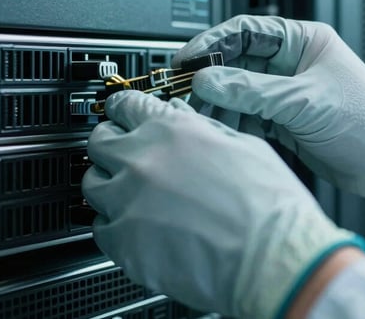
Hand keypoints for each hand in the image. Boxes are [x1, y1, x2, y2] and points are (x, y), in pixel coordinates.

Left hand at [82, 91, 364, 317]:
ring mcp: (128, 200)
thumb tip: (182, 119)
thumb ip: (202, 129)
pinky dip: (112, 226)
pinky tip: (133, 229)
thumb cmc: (270, 207)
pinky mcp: (123, 241)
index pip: (125, 105)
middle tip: (122, 156)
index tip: (119, 115)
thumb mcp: (244, 145)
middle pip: (99, 141)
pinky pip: (99, 228)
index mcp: (173, 130)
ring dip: (107, 185)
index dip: (121, 109)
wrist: (273, 260)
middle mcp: (143, 159)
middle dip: (109, 145)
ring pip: (91, 183)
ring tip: (128, 196)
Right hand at [173, 15, 364, 210]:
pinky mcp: (284, 119)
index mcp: (302, 42)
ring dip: (221, 103)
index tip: (186, 59)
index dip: (212, 43)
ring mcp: (286, 92)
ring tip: (206, 117)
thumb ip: (251, 90)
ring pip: (239, 90)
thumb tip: (207, 79)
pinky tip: (227, 132)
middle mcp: (292, 63)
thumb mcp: (303, 101)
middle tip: (187, 92)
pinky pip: (247, 114)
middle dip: (212, 77)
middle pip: (237, 62)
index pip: (245, 31)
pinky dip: (234, 122)